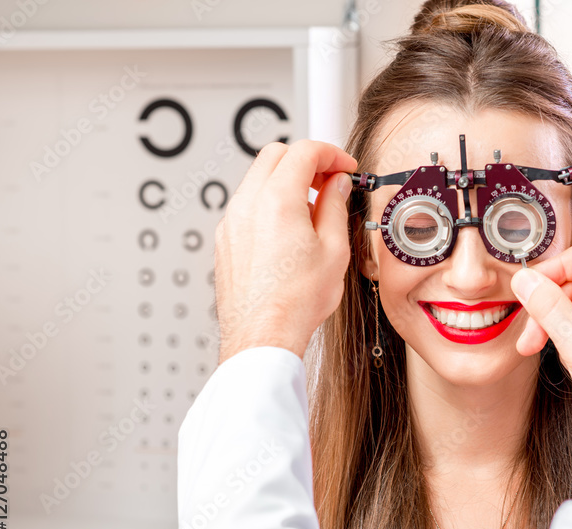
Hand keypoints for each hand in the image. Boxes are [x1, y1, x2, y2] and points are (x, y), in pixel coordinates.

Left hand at [214, 140, 356, 364]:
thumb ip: (335, 206)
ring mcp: (231, 221)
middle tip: (330, 180)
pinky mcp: (225, 239)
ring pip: (257, 178)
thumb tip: (337, 186)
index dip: (331, 153)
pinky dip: (269, 202)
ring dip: (286, 181)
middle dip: (306, 160)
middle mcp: (247, 204)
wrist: (263, 334)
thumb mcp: (334, 249)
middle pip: (275, 155)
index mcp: (277, 200)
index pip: (304, 151)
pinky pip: (247, 204)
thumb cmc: (295, 302)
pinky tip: (290, 228)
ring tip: (312, 208)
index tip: (345, 167)